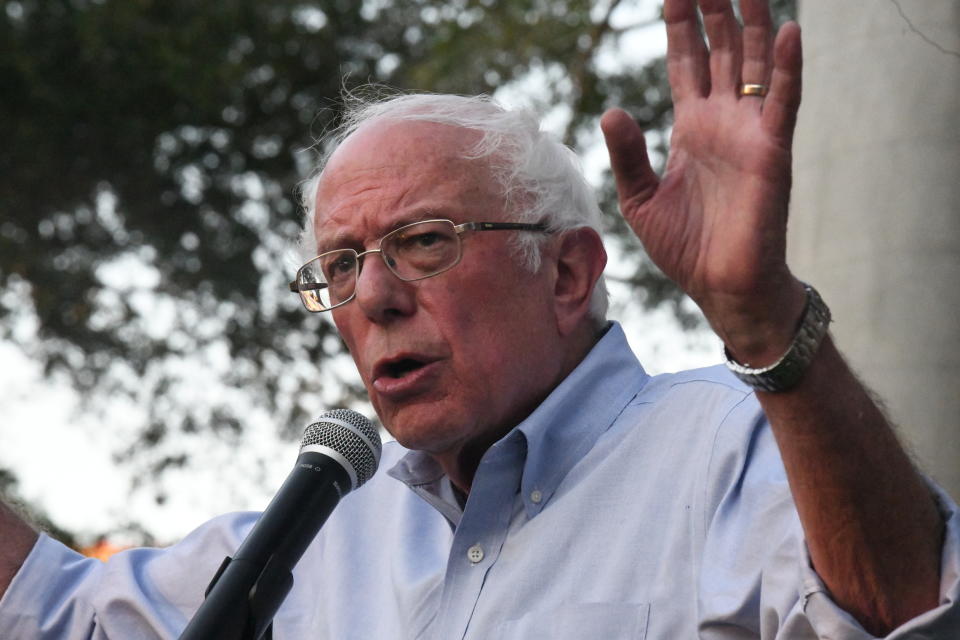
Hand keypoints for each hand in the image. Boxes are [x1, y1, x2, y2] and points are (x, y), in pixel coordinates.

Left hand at [601, 0, 804, 363]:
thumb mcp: (641, 200)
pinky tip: (790, 31)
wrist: (720, 286)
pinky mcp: (772, 152)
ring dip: (752, 23)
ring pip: (753, 64)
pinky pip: (784, 102)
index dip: (681, 26)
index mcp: (691, 128)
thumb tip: (610, 110)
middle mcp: (722, 121)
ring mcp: (749, 132)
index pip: (686, 63)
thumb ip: (628, 156)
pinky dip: (788, 67)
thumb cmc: (686, 247)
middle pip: (720, 51)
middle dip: (715, 10)